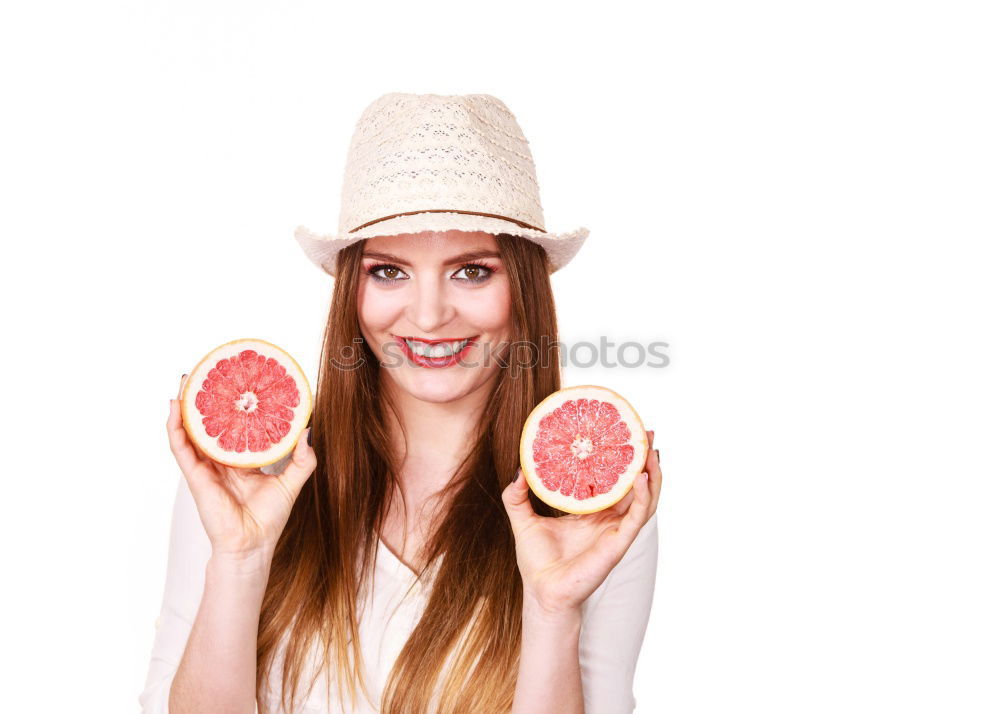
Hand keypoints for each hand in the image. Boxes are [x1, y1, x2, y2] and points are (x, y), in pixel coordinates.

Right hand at [166, 373, 316, 558]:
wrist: (251, 545)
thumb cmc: (268, 519)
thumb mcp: (291, 481)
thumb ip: (303, 458)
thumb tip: (309, 429)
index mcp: (242, 460)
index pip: (236, 426)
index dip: (236, 405)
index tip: (238, 382)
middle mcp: (221, 460)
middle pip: (211, 423)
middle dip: (207, 399)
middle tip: (207, 371)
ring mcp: (206, 467)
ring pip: (191, 430)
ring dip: (185, 406)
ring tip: (185, 380)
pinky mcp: (196, 475)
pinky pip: (181, 447)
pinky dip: (176, 427)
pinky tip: (174, 408)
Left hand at [501, 429, 661, 616]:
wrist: (541, 592)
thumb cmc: (536, 562)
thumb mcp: (522, 519)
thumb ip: (516, 495)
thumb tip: (518, 469)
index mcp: (591, 511)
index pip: (611, 478)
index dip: (618, 457)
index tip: (622, 430)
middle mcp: (608, 518)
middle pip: (634, 483)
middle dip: (643, 458)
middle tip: (648, 431)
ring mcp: (616, 530)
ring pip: (645, 498)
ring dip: (652, 474)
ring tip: (650, 450)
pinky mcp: (618, 543)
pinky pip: (637, 517)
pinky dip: (643, 497)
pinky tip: (640, 478)